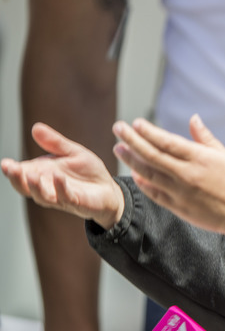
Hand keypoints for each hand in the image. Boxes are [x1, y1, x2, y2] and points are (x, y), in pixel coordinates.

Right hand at [1, 122, 123, 228]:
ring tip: (31, 175)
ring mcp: (60, 197)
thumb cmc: (88, 172)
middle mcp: (47, 187)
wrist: (109, 188)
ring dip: (35, 186)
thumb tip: (36, 127)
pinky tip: (58, 177)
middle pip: (26, 187)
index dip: (12, 170)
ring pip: (42, 196)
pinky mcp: (76, 202)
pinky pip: (66, 197)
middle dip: (17, 179)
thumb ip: (55, 143)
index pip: (22, 174)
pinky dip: (61, 187)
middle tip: (10, 169)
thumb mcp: (72, 152)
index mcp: (42, 174)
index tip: (5, 163)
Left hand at [112, 115, 224, 244]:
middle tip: (118, 128)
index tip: (135, 122)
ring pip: (149, 173)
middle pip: (152, 155)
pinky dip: (143, 183)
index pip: (167, 142)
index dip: (149, 132)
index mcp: (199, 158)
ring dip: (131, 160)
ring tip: (119, 149)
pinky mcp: (178, 207)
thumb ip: (204, 137)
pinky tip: (135, 174)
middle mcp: (187, 174)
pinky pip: (155, 193)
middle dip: (132, 140)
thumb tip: (193, 118)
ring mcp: (180, 192)